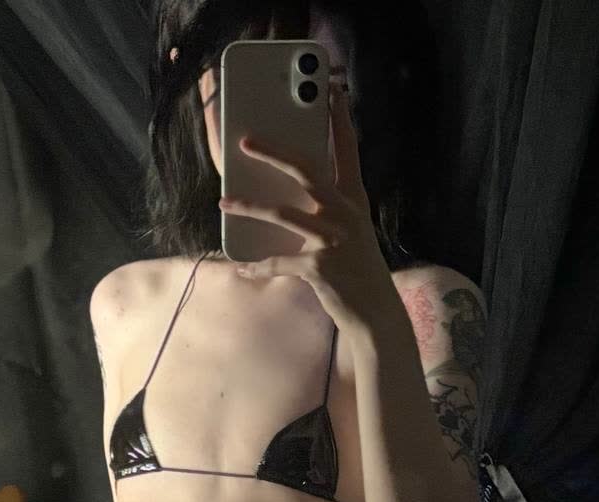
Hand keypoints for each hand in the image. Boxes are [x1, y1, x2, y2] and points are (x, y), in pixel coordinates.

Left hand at [218, 83, 390, 332]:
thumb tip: (295, 195)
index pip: (348, 151)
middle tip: (246, 141)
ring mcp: (332, 239)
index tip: (333, 91)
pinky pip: (279, 262)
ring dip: (248, 206)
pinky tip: (242, 268)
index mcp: (355, 200)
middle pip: (306, 171)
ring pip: (281, 214)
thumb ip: (332, 209)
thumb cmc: (359, 271)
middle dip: (273, 153)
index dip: (340, 121)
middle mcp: (345, 214)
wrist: (375, 313)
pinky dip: (259, 267)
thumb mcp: (353, 232)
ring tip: (223, 202)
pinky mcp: (319, 267)